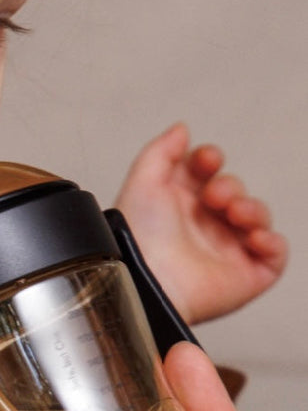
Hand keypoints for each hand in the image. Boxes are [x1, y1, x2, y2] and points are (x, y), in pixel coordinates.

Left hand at [114, 122, 286, 323]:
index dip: (210, 161)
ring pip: (256, 218)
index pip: (205, 172)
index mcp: (177, 203)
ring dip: (252, 208)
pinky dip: (272, 242)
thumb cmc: (136, 238)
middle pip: (233, 191)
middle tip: (214, 196)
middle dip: (229, 186)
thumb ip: (161, 151)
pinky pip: (274, 255)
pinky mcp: (245, 275)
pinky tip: (254, 237)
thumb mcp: (142, 183)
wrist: (145, 280)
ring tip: (234, 213)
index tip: (206, 159)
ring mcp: (225, 250)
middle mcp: (202, 225)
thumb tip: (181, 129)